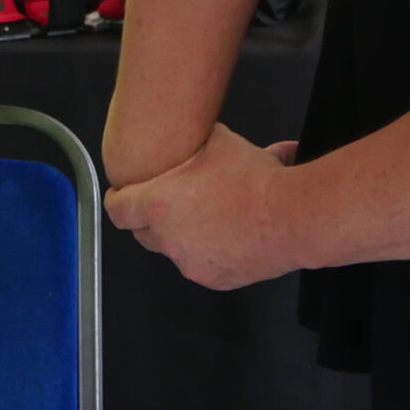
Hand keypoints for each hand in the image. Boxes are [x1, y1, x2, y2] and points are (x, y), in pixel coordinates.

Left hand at [105, 127, 302, 291]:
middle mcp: (168, 240)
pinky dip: (209, 252)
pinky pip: (202, 265)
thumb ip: (197, 138)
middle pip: (143, 233)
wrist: (292, 217)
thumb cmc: (253, 178)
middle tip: (166, 203)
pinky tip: (228, 233)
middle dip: (150, 219)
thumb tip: (196, 129)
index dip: (117, 199)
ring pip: (175, 250)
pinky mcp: (215, 280)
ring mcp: (191, 264)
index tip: (121, 194)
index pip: (117, 209)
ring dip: (183, 234)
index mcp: (158, 206)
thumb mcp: (219, 141)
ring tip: (207, 214)